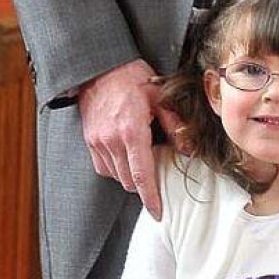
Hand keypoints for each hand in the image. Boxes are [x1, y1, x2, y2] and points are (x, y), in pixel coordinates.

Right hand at [78, 59, 182, 218]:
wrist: (100, 66)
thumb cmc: (133, 79)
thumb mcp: (161, 97)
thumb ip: (176, 126)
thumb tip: (189, 151)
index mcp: (132, 131)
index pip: (141, 176)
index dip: (150, 198)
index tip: (157, 213)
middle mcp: (112, 140)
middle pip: (129, 181)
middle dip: (143, 184)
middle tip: (154, 170)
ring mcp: (98, 142)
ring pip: (117, 177)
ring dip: (129, 175)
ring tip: (139, 158)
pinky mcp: (90, 141)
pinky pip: (104, 168)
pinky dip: (116, 168)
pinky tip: (124, 154)